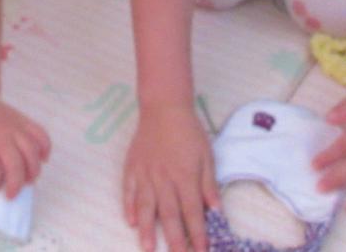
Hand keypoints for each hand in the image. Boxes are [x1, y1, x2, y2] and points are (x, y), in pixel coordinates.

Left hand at [0, 93, 50, 197]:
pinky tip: (43, 159)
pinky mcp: (25, 121)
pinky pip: (41, 134)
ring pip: (32, 151)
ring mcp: (15, 128)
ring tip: (29, 180)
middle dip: (16, 185)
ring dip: (33, 170)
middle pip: (16, 165)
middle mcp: (1, 138)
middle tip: (12, 194)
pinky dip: (45, 148)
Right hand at [123, 105, 218, 251]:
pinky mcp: (132, 167)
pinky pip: (128, 190)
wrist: (163, 107)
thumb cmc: (189, 131)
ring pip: (146, 207)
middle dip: (174, 239)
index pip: (192, 211)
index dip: (197, 233)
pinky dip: (129, 206)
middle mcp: (164, 178)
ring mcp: (145, 173)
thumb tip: (216, 211)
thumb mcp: (207, 155)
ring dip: (147, 230)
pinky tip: (131, 221)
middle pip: (169, 214)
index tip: (201, 251)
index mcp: (185, 176)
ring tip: (148, 249)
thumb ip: (209, 184)